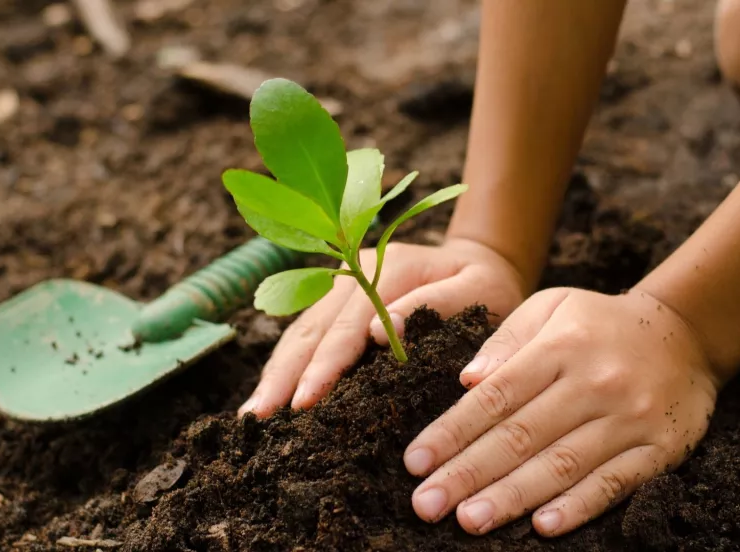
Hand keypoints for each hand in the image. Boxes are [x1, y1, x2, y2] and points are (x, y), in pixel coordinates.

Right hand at [238, 238, 526, 417]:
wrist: (479, 260)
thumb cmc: (486, 285)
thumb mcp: (479, 290)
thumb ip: (438, 304)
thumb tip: (380, 333)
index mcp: (389, 268)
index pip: (349, 324)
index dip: (325, 364)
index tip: (305, 401)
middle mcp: (354, 271)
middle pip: (312, 327)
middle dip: (284, 375)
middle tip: (259, 418)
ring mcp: (341, 283)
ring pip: (300, 330)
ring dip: (276, 372)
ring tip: (252, 414)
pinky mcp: (337, 299)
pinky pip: (305, 332)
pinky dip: (286, 363)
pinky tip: (271, 392)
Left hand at [404, 288, 719, 536]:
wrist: (685, 333)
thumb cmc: (599, 323)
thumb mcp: (551, 306)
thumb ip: (507, 340)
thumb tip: (466, 380)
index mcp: (560, 347)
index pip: (495, 396)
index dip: (452, 432)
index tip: (415, 461)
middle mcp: (593, 383)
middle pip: (521, 436)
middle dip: (468, 473)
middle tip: (427, 505)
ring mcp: (630, 418)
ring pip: (562, 464)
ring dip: (512, 497)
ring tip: (469, 519)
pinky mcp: (660, 448)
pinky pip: (615, 482)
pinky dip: (579, 506)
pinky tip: (543, 526)